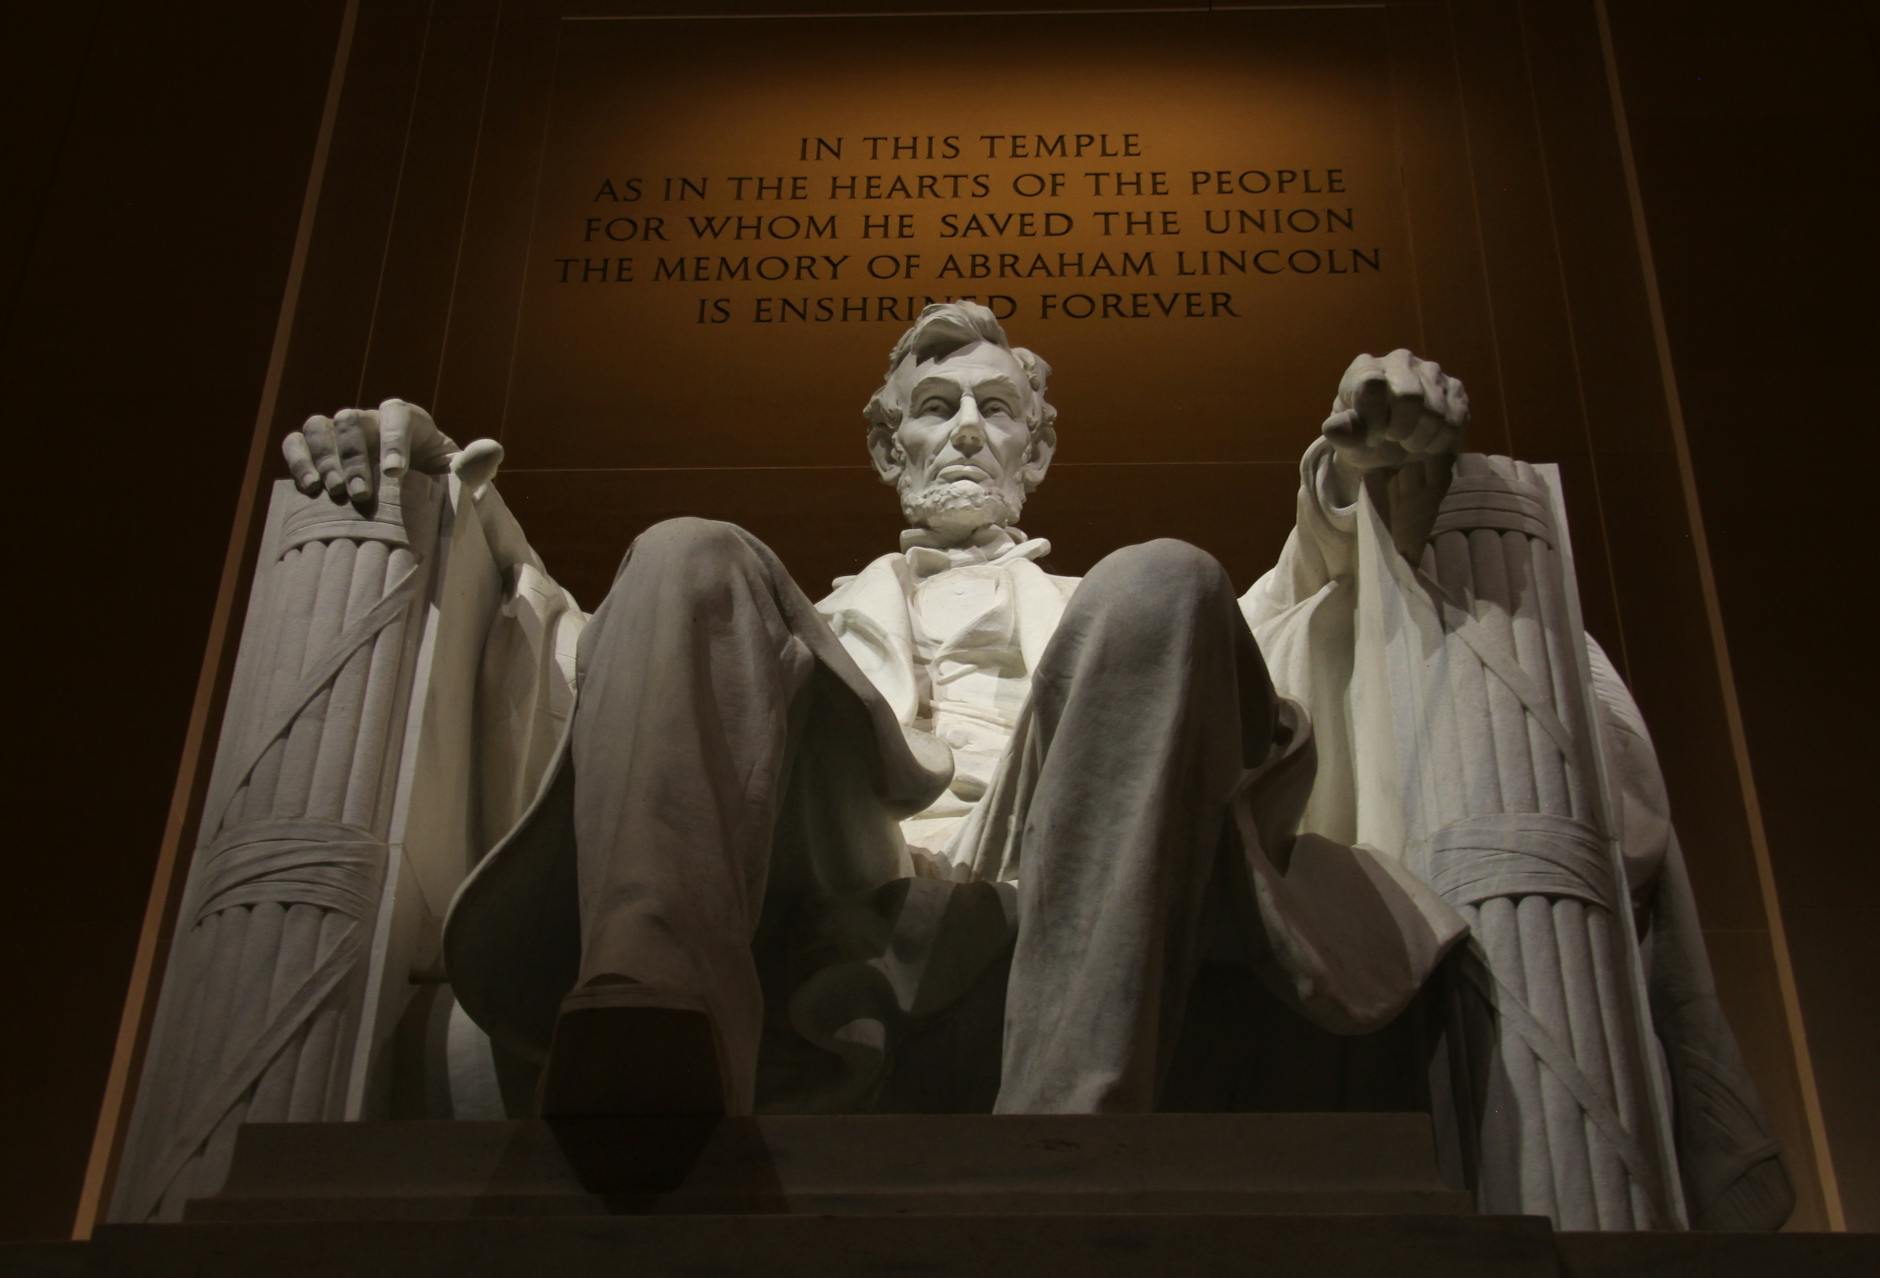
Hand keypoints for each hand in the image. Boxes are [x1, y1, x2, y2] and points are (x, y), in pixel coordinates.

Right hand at [282, 399, 458, 511]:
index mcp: (409, 419)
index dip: (393, 440)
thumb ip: (472, 469)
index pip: (397, 415)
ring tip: (331, 492)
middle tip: (361, 495)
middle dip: (354, 457)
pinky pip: (296, 442)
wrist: (414, 508)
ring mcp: (341, 434)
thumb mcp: (460, 483)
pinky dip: (297, 459)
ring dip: (323, 458)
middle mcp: (370, 419)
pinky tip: (308, 488)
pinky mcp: (317, 451)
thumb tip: (492, 449)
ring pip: (319, 426)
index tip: (395, 474)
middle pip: (352, 420)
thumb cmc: (440, 491)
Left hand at [1321, 349, 1467, 472]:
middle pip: (1409, 396)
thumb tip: (1333, 428)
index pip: (1372, 385)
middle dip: (1401, 429)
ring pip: (1435, 410)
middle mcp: (1399, 360)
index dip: (1374, 419)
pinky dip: (1441, 440)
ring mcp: (1430, 370)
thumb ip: (1342, 435)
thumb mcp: (1348, 442)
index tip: (1372, 437)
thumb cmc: (1363, 438)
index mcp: (1365, 368)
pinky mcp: (1454, 387)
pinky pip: (1455, 418)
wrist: (1390, 445)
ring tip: (1409, 443)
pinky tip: (1428, 443)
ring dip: (1421, 438)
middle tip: (1394, 440)